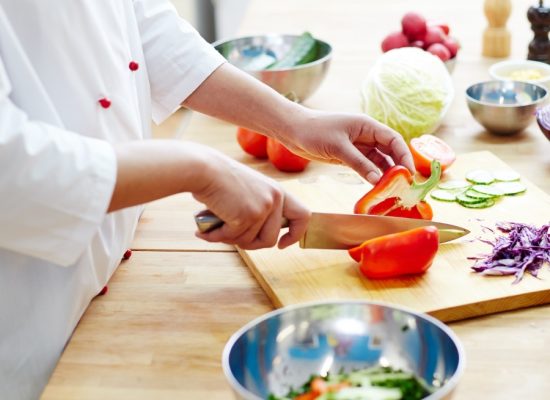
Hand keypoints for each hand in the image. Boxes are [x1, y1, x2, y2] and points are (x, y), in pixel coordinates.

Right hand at [191, 147, 309, 249]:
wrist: (204, 169)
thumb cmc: (219, 179)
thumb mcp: (248, 191)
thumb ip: (256, 210)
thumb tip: (251, 240)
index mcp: (277, 191)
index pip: (302, 215)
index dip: (295, 234)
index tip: (282, 244)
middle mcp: (274, 199)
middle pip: (270, 239)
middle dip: (250, 244)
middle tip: (232, 238)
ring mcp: (262, 208)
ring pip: (250, 242)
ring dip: (230, 239)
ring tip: (214, 228)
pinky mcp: (247, 216)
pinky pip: (234, 238)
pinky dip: (218, 236)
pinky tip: (205, 230)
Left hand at [275, 109, 414, 183]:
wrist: (293, 131)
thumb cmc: (314, 131)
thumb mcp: (338, 147)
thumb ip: (359, 163)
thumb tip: (379, 180)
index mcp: (367, 125)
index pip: (394, 140)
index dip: (404, 156)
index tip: (410, 173)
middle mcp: (366, 135)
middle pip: (390, 151)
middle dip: (398, 167)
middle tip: (404, 186)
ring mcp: (358, 146)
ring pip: (379, 161)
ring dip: (386, 174)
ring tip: (392, 191)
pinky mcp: (349, 156)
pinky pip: (366, 167)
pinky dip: (372, 176)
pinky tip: (377, 188)